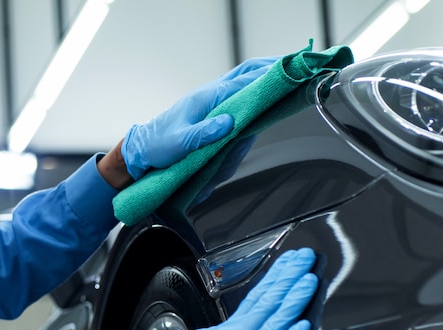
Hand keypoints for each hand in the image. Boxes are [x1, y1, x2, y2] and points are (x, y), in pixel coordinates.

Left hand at [122, 57, 278, 179]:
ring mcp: (213, 100)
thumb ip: (204, 134)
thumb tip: (229, 123)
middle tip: (296, 69)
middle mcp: (212, 94)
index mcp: (207, 98)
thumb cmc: (159, 145)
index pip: (244, 82)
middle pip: (247, 72)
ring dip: (264, 77)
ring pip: (244, 81)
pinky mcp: (213, 110)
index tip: (290, 77)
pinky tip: (265, 96)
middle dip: (271, 68)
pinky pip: (238, 94)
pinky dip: (254, 90)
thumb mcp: (179, 143)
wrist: (145, 147)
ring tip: (287, 79)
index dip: (269, 79)